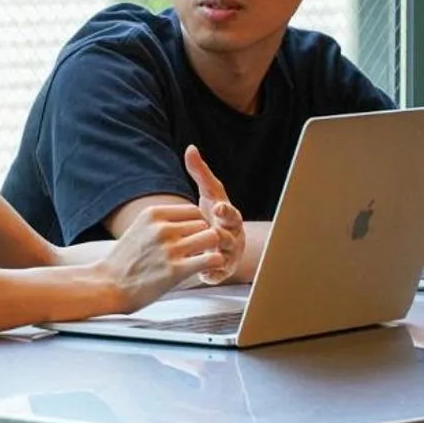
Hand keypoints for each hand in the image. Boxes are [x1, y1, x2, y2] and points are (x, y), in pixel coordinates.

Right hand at [98, 203, 225, 311]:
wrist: (108, 285)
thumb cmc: (125, 261)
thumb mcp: (139, 228)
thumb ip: (161, 221)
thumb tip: (186, 218)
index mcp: (153, 214)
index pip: (192, 210)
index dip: (196, 224)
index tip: (192, 237)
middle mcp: (162, 228)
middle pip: (203, 223)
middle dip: (202, 236)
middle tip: (198, 251)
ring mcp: (170, 249)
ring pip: (211, 237)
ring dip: (210, 248)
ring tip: (202, 259)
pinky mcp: (176, 271)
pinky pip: (212, 258)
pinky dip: (214, 263)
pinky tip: (206, 269)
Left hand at [183, 144, 244, 285]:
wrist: (219, 238)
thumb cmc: (214, 211)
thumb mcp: (208, 192)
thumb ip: (200, 172)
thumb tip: (190, 148)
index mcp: (230, 216)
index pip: (232, 213)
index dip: (226, 211)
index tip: (218, 208)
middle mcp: (233, 235)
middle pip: (230, 236)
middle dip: (223, 234)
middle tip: (214, 232)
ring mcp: (229, 254)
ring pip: (225, 256)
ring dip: (216, 255)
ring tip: (206, 254)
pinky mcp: (222, 270)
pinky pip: (219, 274)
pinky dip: (212, 274)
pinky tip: (203, 274)